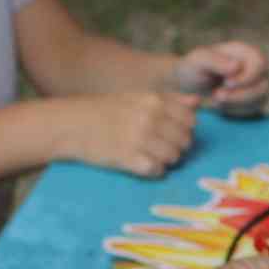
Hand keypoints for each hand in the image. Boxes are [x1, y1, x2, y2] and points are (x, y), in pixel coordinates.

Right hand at [68, 90, 199, 176]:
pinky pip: (157, 170)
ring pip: (174, 157)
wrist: (71, 125)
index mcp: (154, 101)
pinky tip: (140, 165)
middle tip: (158, 148)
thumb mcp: (136, 97)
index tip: (170, 134)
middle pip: (185, 141)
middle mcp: (150, 118)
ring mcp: (140, 139)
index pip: (190, 121)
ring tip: (148, 156)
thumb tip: (197, 102)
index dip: (184, 130)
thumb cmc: (104, 111)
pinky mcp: (129, 159)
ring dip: (165, 160)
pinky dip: (152, 171)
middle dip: (177, 148)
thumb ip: (169, 100)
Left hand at [175, 41, 268, 117]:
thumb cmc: (192, 68)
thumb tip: (237, 66)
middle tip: (217, 95)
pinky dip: (238, 110)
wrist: (186, 85)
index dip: (247, 76)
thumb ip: (215, 60)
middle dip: (241, 94)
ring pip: (262, 98)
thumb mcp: (198, 61)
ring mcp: (255, 84)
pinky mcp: (252, 100)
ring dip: (238, 103)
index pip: (260, 63)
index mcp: (244, 51)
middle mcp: (253, 67)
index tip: (226, 83)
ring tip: (216, 99)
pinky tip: (222, 105)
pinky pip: (255, 109)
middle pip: (264, 84)